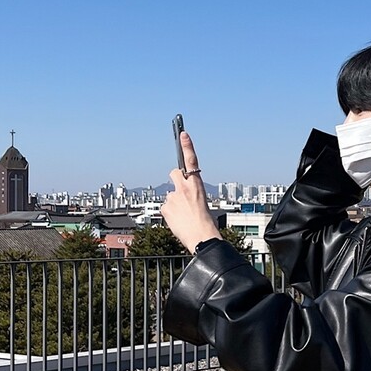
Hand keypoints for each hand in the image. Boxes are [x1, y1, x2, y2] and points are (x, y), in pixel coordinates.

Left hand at [160, 131, 220, 252]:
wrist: (202, 238)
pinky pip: (165, 208)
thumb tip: (178, 198)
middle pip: (174, 173)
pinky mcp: (165, 206)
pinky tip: (177, 221)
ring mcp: (174, 196)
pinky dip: (170, 214)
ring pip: (170, 196)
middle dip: (175, 178)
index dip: (187, 146)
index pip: (192, 160)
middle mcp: (185, 188)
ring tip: (184, 217)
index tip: (183, 133)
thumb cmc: (205, 224)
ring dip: (174, 204)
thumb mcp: (202, 204)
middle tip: (180, 192)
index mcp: (198, 185)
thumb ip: (191, 195)